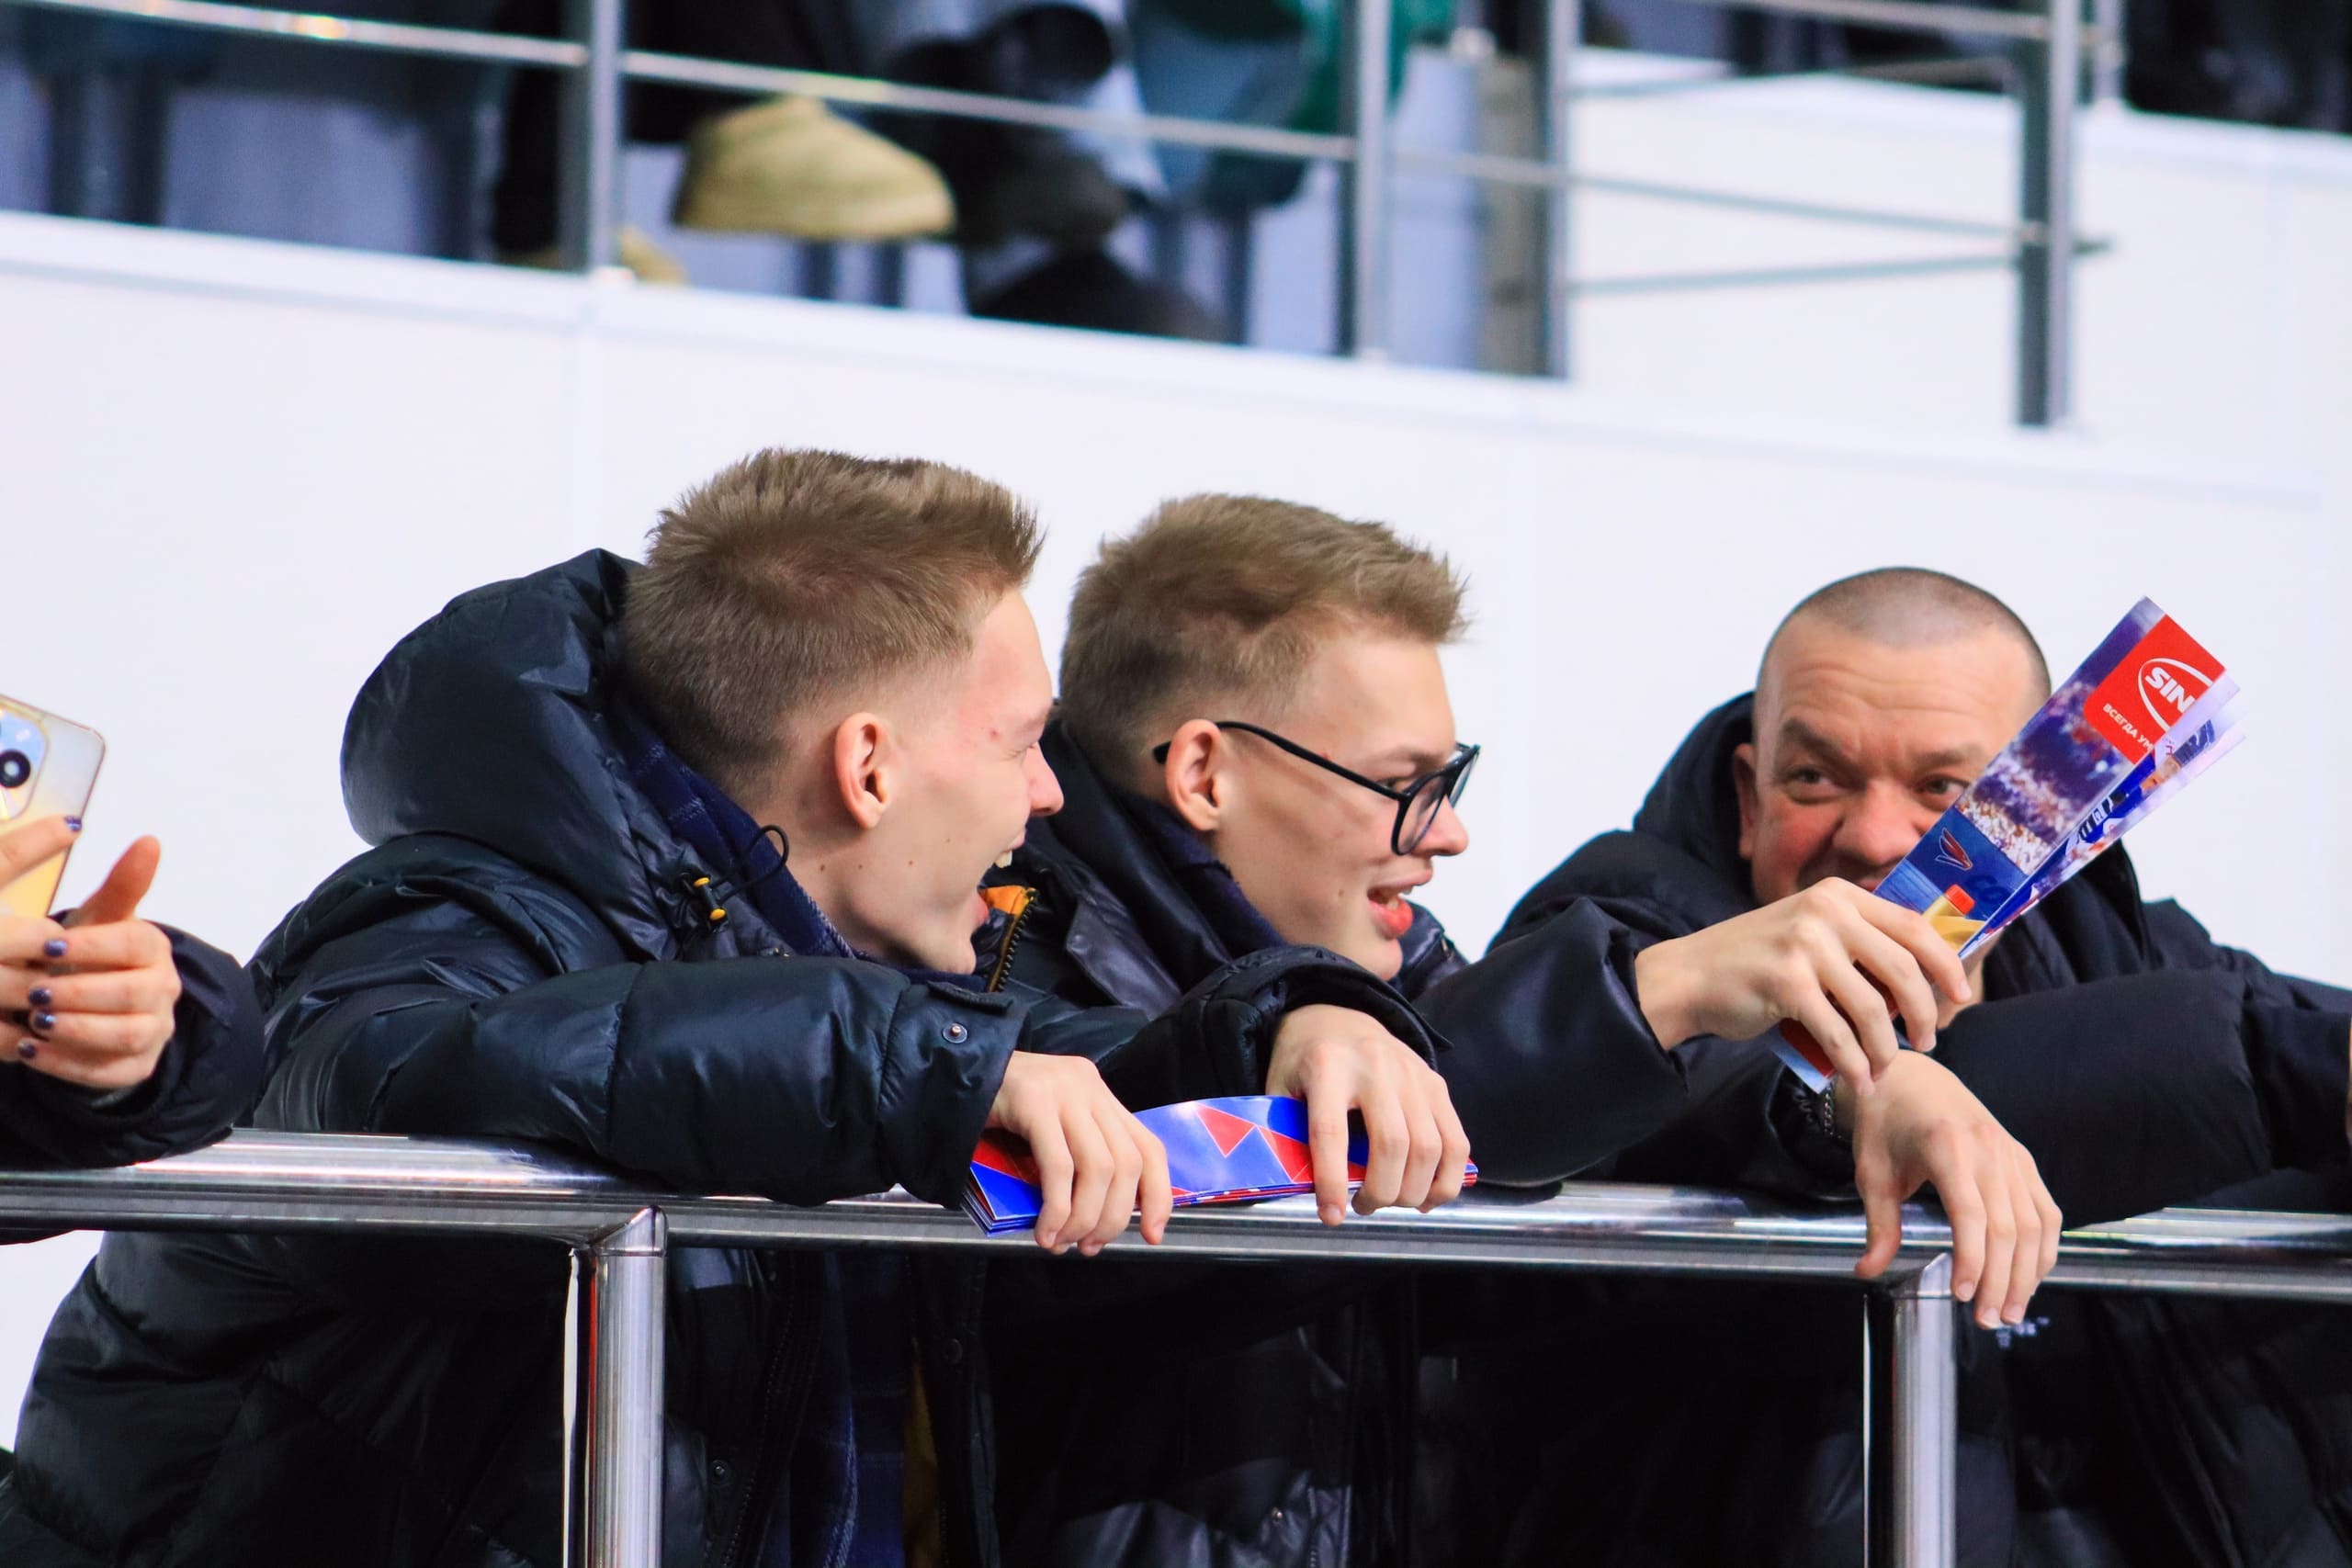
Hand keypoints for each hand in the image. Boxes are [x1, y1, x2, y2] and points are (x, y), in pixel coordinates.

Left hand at [0, 833, 181, 1090]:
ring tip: (34, 1023)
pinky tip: (34, 1052)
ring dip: (77, 1030)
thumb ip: (122, 884)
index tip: (50, 947)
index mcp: (154, 950)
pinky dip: (69, 1064)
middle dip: (80, 993)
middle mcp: (164, 990)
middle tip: (34, 992)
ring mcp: (155, 1031)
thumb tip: (151, 839)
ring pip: (125, 1035)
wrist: (93, 1006)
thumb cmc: (88, 955)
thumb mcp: (98, 919)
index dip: (93, 947)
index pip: (135, 944)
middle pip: (133, 994)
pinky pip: (109, 1071)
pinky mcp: (137, 1066)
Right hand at [986, 1052, 1171, 1255]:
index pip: (1148, 1147)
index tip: (1153, 1234)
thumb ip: (1075, 1157)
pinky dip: (1057, 1208)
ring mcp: (1063, 1090)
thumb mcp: (1048, 1130)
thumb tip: (1094, 1221)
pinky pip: (1058, 1166)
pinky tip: (1045, 1230)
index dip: (1158, 1195)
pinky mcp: (1034, 1101)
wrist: (944, 1075)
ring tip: (1062, 1243)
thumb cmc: (993, 1113)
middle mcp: (1089, 1087)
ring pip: (1098, 1168)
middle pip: (1127, 1163)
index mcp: (1098, 1094)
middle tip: (1089, 1247)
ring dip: (1085, 1218)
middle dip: (1113, 1217)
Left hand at [1264, 1004, 1470, 1225]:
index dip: (1333, 1182)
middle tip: (1363, 1206)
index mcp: (1327, 1066)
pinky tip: (1427, 1195)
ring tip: (1391, 1201)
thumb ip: (1287, 1131)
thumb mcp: (1280, 1088)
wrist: (1337, 1015)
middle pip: (1392, 1144)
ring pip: (1429, 1148)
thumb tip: (1301, 1189)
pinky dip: (1447, 1179)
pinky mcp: (1436, 1084)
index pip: (1331, 1132)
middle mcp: (1375, 1066)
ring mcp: (1412, 1074)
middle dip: (1381, 1192)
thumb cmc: (1303, 1062)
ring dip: (1413, 1191)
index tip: (1332, 1216)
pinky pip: (1456, 1141)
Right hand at [1632, 878, 1969, 1092]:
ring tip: (1886, 1067)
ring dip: (1887, 1047)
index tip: (1960, 997)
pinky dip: (1855, 1064)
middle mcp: (1825, 911)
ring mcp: (1804, 944)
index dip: (1945, 964)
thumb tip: (1920, 979)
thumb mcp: (1808, 933)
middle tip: (1928, 1040)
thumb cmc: (1755, 963)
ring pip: (1872, 1007)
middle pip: (1903, 967)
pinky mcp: (1785, 981)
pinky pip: (1838, 1033)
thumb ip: (1854, 942)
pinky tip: (1860, 1081)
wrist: (1689, 976)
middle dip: (1924, 1013)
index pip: (1913, 925)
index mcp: (1838, 895)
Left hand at [1846, 1052, 2061, 1328]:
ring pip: (2035, 1225)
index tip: (1963, 1296)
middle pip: (2009, 1228)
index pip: (1970, 1215)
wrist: (1910, 1079)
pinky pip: (2046, 1210)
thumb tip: (1867, 1271)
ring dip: (2027, 1274)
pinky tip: (2029, 1278)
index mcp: (1948, 1148)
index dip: (1972, 1260)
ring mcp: (2013, 1154)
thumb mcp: (1872, 1172)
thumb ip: (1878, 1224)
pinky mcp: (2023, 1159)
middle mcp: (1990, 1150)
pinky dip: (2044, 1248)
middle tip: (1987, 1320)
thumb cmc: (1886, 1125)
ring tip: (2009, 1311)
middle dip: (2001, 1281)